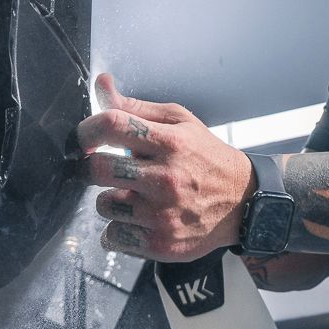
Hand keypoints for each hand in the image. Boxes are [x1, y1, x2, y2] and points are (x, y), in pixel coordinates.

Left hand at [76, 73, 254, 260]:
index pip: (112, 125)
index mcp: (170, 142)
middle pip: (97, 169)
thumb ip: (136, 107)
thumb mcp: (180, 122)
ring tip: (129, 195)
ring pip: (103, 205)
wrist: (243, 202)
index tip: (85, 140)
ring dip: (109, 200)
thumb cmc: (205, 157)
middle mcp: (166, 178)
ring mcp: (163, 214)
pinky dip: (119, 229)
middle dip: (88, 167)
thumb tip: (102, 85)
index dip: (87, 131)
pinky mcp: (161, 243)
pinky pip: (114, 237)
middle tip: (97, 169)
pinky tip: (136, 219)